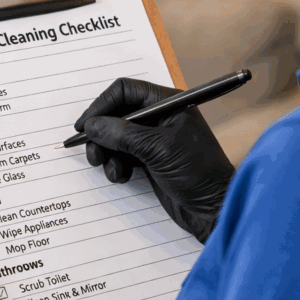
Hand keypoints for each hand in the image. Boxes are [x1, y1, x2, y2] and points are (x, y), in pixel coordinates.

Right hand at [74, 78, 235, 243]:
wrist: (214, 209)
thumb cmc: (198, 173)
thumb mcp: (158, 149)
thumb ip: (122, 135)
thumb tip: (92, 126)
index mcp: (169, 103)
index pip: (126, 90)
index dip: (102, 105)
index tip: (85, 126)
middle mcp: (160, 117)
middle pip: (117, 114)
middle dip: (101, 133)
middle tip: (93, 153)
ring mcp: (154, 140)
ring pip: (115, 137)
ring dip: (106, 152)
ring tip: (111, 169)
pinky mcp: (150, 160)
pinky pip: (122, 156)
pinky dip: (115, 165)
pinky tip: (121, 176)